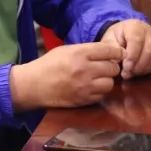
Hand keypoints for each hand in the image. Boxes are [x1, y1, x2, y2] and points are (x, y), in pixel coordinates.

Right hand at [8, 42, 122, 111]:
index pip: (110, 51)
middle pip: (113, 68)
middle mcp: (85, 69)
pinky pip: (101, 95)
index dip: (117, 52)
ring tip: (99, 78)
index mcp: (80, 53)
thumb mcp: (67, 50)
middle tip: (105, 67)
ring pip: (110, 83)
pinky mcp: (83, 100)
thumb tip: (108, 51)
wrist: (34, 85)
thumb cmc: (49, 64)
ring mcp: (85, 86)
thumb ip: (87, 50)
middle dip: (111, 67)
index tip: (117, 54)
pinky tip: (92, 87)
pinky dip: (100, 91)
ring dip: (107, 80)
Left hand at [100, 20, 150, 78]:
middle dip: (137, 66)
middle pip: (149, 52)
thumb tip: (116, 61)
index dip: (132, 56)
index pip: (137, 41)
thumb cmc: (117, 37)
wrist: (127, 32)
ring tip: (131, 73)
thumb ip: (112, 49)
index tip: (126, 67)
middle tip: (126, 73)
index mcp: (135, 26)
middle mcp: (150, 32)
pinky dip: (150, 70)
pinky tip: (139, 71)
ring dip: (143, 69)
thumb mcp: (110, 39)